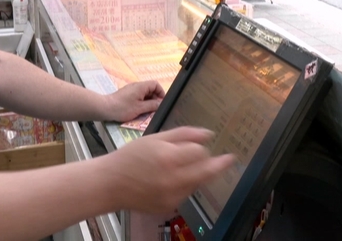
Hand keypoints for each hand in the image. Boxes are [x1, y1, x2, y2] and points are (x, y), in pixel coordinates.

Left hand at [103, 80, 164, 122]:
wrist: (105, 108)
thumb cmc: (123, 108)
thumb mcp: (140, 108)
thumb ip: (152, 105)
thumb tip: (161, 104)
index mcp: (141, 86)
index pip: (155, 84)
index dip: (161, 92)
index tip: (162, 102)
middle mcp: (136, 86)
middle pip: (150, 89)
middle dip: (155, 98)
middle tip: (155, 109)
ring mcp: (131, 90)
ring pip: (144, 93)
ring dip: (148, 101)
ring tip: (148, 111)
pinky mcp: (127, 94)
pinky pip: (138, 96)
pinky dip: (141, 102)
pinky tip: (140, 110)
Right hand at [103, 127, 235, 213]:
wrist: (111, 184)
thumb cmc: (131, 157)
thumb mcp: (156, 138)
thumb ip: (184, 134)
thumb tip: (208, 134)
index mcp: (169, 158)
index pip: (200, 152)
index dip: (201, 147)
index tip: (205, 145)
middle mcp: (173, 180)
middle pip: (208, 171)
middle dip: (219, 165)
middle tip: (230, 159)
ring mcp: (172, 196)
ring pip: (198, 183)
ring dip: (198, 174)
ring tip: (183, 167)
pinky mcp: (169, 207)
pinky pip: (186, 194)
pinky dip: (185, 185)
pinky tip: (171, 179)